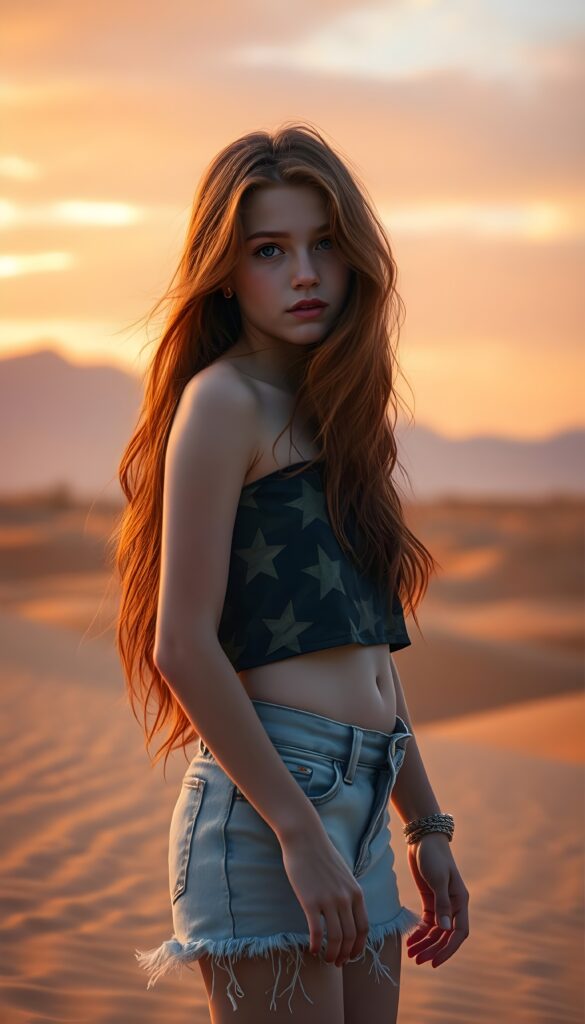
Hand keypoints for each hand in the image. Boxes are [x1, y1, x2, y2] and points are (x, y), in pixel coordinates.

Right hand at [280, 826, 368, 967]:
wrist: (304, 838)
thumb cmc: (321, 855)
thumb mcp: (344, 874)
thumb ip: (348, 893)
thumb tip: (348, 913)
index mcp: (356, 892)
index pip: (364, 927)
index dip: (359, 946)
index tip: (351, 955)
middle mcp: (346, 898)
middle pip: (351, 936)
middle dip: (345, 954)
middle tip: (337, 962)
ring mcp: (329, 900)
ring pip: (336, 937)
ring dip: (332, 953)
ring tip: (325, 959)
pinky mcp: (310, 900)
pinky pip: (317, 931)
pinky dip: (316, 944)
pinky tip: (312, 950)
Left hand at [405, 832, 469, 967]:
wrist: (423, 838)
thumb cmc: (433, 856)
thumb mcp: (438, 878)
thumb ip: (442, 903)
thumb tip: (445, 928)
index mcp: (460, 901)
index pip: (458, 932)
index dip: (448, 949)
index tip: (435, 961)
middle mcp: (453, 905)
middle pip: (445, 935)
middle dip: (432, 949)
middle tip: (417, 960)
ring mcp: (441, 903)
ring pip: (435, 931)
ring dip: (425, 943)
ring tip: (410, 954)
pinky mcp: (430, 899)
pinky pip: (427, 922)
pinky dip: (419, 932)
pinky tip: (410, 940)